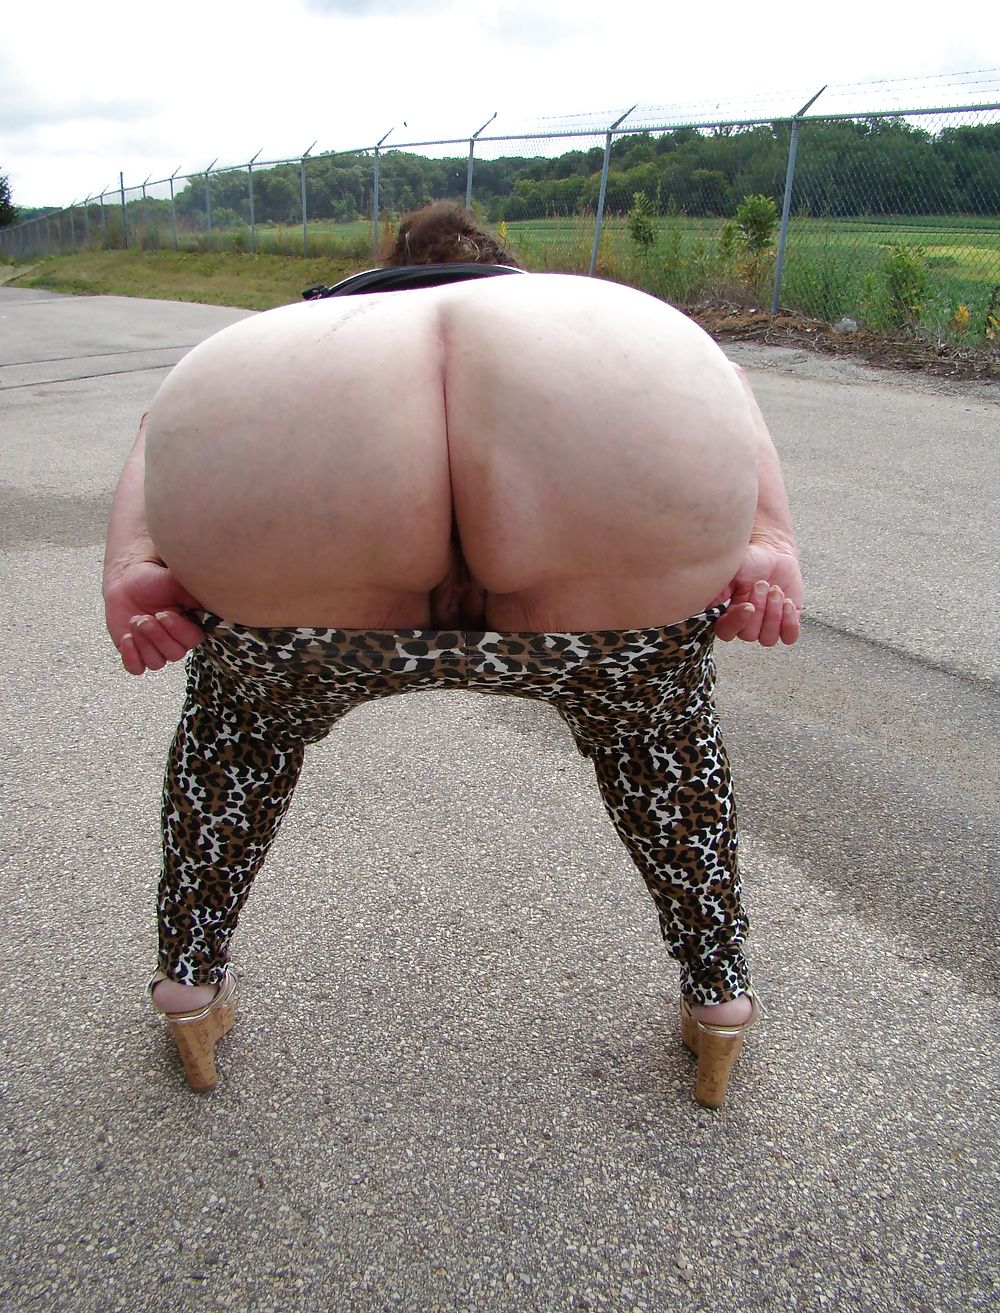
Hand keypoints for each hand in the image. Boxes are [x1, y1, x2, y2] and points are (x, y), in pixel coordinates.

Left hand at [104, 558, 205, 674]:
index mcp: (189, 626)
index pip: (192, 640)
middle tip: (145, 618)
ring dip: (143, 643)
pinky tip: (127, 638)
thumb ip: (195, 595)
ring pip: (156, 663)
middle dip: (157, 636)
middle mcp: (174, 642)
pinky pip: (136, 668)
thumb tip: (212, 603)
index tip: (163, 614)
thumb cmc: (154, 581)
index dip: (177, 630)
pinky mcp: (135, 654)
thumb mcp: (177, 583)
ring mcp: (154, 650)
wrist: (127, 581)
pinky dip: (131, 657)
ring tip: (134, 622)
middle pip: (174, 654)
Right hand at [713, 540, 802, 645]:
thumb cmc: (749, 562)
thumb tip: (705, 607)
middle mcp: (746, 625)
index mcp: (728, 615)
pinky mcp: (786, 624)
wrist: (773, 555)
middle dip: (759, 608)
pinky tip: (787, 602)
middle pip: (750, 635)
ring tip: (775, 590)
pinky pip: (789, 637)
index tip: (747, 605)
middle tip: (761, 584)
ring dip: (774, 614)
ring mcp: (766, 627)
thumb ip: (717, 591)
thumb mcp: (730, 572)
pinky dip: (790, 622)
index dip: (737, 623)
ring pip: (768, 639)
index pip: (726, 633)